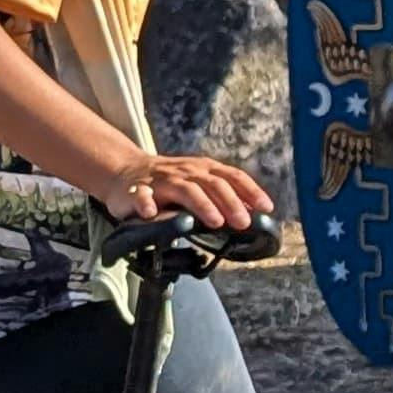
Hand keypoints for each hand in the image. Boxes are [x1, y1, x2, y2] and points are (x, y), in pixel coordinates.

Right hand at [114, 154, 275, 231]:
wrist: (126, 171)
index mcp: (203, 170)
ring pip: (186, 189)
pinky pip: (141, 196)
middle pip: (213, 184)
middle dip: (231, 202)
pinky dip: (146, 203)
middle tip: (243, 222)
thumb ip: (222, 197)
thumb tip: (250, 213)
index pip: (232, 176)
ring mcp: (162, 181)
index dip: (251, 191)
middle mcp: (186, 172)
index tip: (266, 208)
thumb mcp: (199, 183)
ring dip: (202, 205)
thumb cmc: (169, 182)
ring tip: (215, 221)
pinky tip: (151, 214)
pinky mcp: (136, 191)